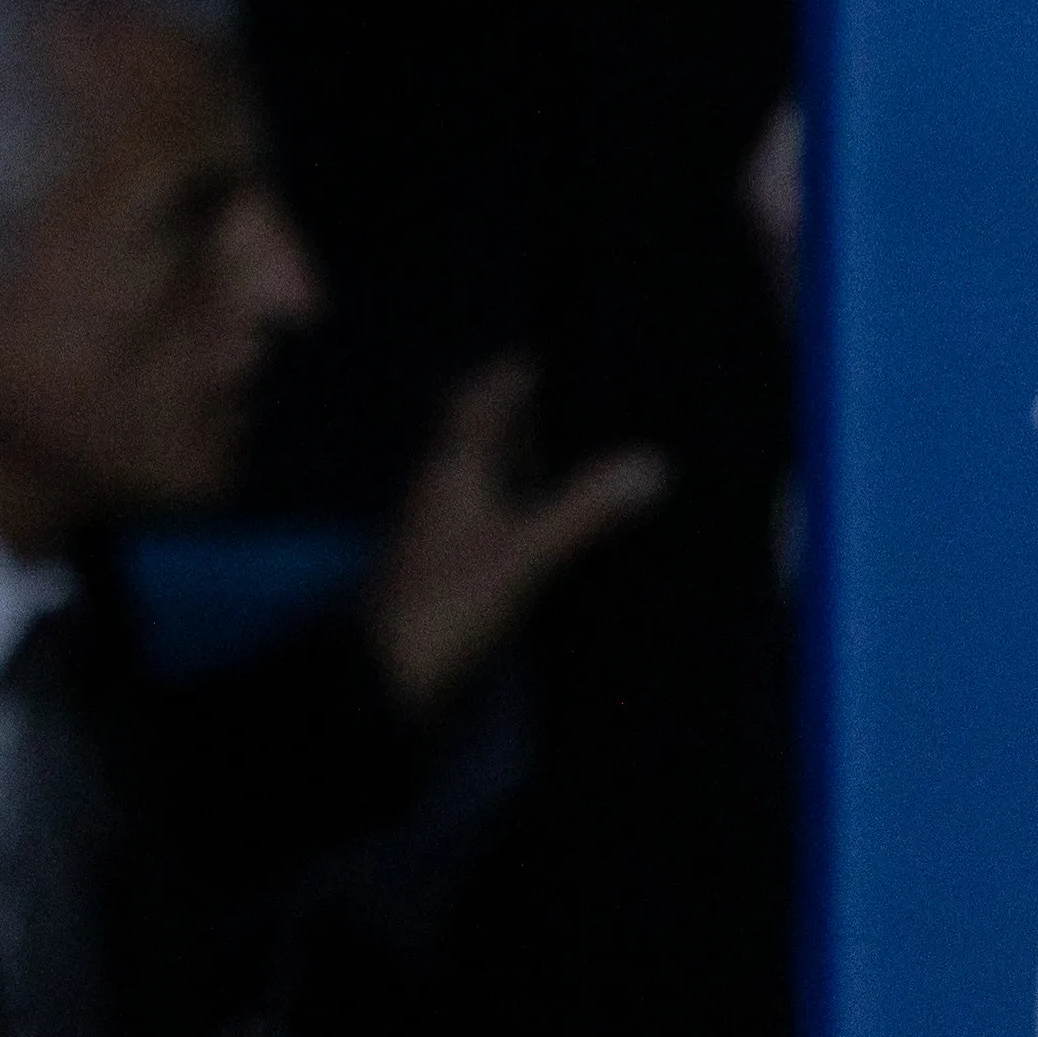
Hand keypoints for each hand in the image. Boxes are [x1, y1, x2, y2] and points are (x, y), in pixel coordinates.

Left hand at [370, 354, 669, 710]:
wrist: (388, 684)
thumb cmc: (441, 609)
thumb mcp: (520, 554)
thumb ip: (582, 509)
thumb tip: (649, 463)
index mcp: (451, 469)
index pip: (478, 397)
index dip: (518, 371)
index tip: (570, 352)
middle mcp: (448, 491)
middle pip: (494, 435)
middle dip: (543, 418)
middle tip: (606, 408)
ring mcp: (453, 531)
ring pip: (503, 481)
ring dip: (546, 467)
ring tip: (608, 460)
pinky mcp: (464, 571)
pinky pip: (507, 524)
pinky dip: (541, 514)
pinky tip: (577, 529)